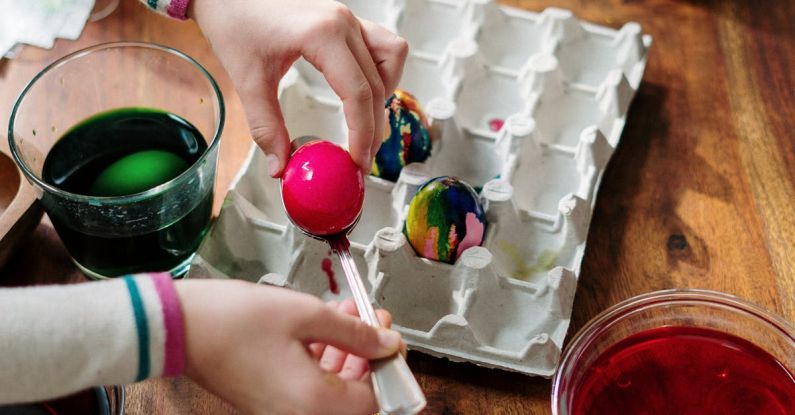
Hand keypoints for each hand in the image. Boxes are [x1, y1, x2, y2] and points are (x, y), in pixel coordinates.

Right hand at [176, 280, 403, 414]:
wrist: (179, 329)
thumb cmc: (232, 322)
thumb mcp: (306, 315)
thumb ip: (355, 332)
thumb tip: (386, 342)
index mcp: (314, 403)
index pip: (375, 400)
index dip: (389, 367)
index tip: (392, 339)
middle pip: (355, 395)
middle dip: (369, 353)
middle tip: (374, 319)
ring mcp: (282, 409)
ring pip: (333, 387)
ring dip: (347, 350)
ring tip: (350, 314)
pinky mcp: (270, 398)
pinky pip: (310, 383)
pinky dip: (323, 355)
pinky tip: (326, 324)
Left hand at [190, 0, 408, 175]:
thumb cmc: (235, 22)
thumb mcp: (248, 81)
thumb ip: (266, 127)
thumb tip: (281, 165)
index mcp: (322, 34)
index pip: (358, 93)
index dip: (362, 134)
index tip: (358, 161)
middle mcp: (343, 23)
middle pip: (377, 84)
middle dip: (373, 126)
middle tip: (361, 156)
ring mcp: (348, 19)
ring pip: (391, 58)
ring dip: (385, 93)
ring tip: (365, 120)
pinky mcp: (346, 21)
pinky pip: (382, 45)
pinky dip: (381, 72)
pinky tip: (361, 91)